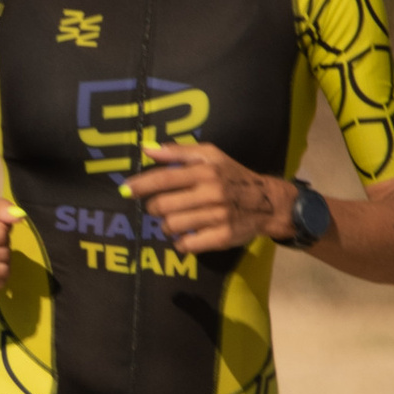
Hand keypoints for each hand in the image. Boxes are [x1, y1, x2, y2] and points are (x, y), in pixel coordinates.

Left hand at [135, 141, 286, 253]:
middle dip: (154, 208)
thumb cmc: (233, 175)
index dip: (141, 185)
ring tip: (175, 221)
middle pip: (162, 206)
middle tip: (160, 207)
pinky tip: (186, 236)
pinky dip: (181, 242)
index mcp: (205, 171)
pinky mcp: (221, 237)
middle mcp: (211, 192)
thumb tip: (146, 148)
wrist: (268, 202)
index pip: (165, 178)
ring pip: (171, 226)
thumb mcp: (211, 155)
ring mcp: (217, 216)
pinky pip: (186, 245)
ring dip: (167, 226)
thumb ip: (178, 152)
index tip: (125, 190)